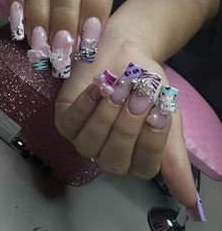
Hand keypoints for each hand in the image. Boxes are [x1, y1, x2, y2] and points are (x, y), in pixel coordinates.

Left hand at [55, 9, 196, 207]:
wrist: (126, 54)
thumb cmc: (146, 85)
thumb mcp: (166, 117)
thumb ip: (174, 157)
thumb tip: (190, 201)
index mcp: (134, 158)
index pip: (144, 166)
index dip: (151, 141)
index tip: (159, 110)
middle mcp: (107, 154)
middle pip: (115, 158)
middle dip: (127, 126)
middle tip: (137, 97)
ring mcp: (84, 139)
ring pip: (91, 143)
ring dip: (106, 115)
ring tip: (118, 89)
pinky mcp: (65, 120)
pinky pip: (70, 123)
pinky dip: (85, 105)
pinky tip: (98, 88)